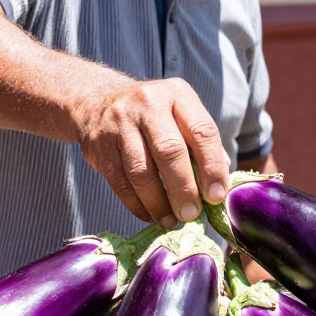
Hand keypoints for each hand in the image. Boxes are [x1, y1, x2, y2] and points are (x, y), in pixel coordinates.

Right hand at [76, 75, 230, 226]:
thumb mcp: (180, 116)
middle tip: (191, 215)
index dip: (212, 167)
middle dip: (183, 189)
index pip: (202, 131)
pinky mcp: (98, 145)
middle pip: (169, 151)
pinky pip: (120, 183)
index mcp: (178, 95)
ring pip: (141, 171)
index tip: (216, 196)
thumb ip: (202, 146)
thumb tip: (219, 187)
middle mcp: (148, 104)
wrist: (96, 103)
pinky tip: (150, 215)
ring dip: (158, 203)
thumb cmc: (152, 116)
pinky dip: (137, 205)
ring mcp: (119, 123)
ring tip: (171, 220)